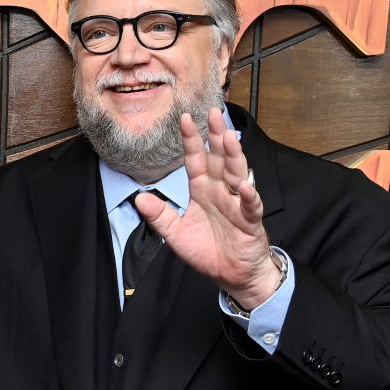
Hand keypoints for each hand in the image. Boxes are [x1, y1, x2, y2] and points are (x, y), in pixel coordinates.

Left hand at [134, 109, 280, 310]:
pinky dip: (248, 196)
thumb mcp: (175, 234)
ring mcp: (236, 203)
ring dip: (233, 156)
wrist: (230, 275)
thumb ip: (159, 216)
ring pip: (236, 174)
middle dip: (216, 136)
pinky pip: (250, 205)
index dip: (190, 140)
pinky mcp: (250, 220)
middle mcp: (220, 191)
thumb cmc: (207, 251)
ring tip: (229, 138)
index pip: (196, 160)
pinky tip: (244, 186)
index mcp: (202, 190)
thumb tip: (139, 198)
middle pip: (219, 159)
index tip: (183, 118)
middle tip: (213, 113)